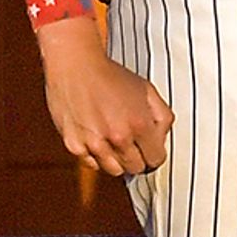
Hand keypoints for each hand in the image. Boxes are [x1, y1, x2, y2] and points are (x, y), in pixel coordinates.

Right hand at [36, 16, 172, 179]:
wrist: (76, 66)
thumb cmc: (112, 77)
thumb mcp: (147, 90)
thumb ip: (162, 116)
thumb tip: (162, 139)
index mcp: (140, 124)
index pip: (156, 159)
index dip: (155, 154)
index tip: (150, 149)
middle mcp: (117, 137)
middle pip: (136, 168)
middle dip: (138, 159)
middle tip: (133, 146)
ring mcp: (94, 143)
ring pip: (114, 171)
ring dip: (118, 161)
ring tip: (115, 143)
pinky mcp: (74, 145)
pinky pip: (92, 164)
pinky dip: (97, 156)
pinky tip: (98, 139)